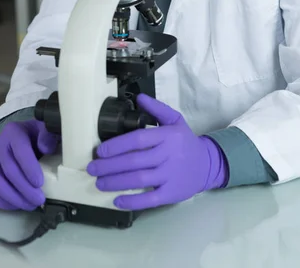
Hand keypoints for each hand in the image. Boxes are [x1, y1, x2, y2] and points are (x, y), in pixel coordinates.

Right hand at [0, 120, 59, 210]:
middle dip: (24, 188)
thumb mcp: (46, 129)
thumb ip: (48, 136)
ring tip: (30, 205)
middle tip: (39, 199)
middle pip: (8, 171)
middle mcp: (0, 145)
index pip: (20, 151)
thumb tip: (46, 148)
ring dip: (14, 198)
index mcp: (14, 132)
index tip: (40, 183)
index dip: (29, 168)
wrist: (27, 134)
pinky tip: (18, 205)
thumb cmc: (38, 133)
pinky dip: (3, 201)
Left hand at [87, 94, 227, 210]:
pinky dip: (132, 201)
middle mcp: (168, 155)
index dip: (117, 146)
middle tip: (92, 168)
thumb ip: (156, 108)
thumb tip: (138, 97)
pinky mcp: (171, 193)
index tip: (100, 151)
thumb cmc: (185, 141)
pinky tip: (117, 201)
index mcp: (167, 136)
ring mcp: (170, 175)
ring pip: (139, 179)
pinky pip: (150, 199)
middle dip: (110, 165)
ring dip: (116, 182)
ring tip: (99, 182)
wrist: (207, 164)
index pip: (138, 139)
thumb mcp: (175, 120)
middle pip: (134, 161)